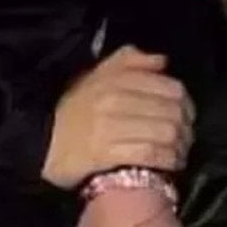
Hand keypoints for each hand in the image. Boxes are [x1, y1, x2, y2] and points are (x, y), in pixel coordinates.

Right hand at [42, 47, 193, 190]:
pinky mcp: (106, 153)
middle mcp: (116, 98)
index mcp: (117, 78)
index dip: (187, 104)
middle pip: (172, 112)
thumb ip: (129, 61)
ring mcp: (111, 126)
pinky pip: (150, 154)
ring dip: (180, 146)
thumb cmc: (72, 110)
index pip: (171, 87)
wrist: (38, 141)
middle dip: (187, 128)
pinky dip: (167, 160)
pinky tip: (170, 166)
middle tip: (186, 139)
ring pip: (165, 133)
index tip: (187, 117)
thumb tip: (162, 61)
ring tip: (179, 154)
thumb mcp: (96, 75)